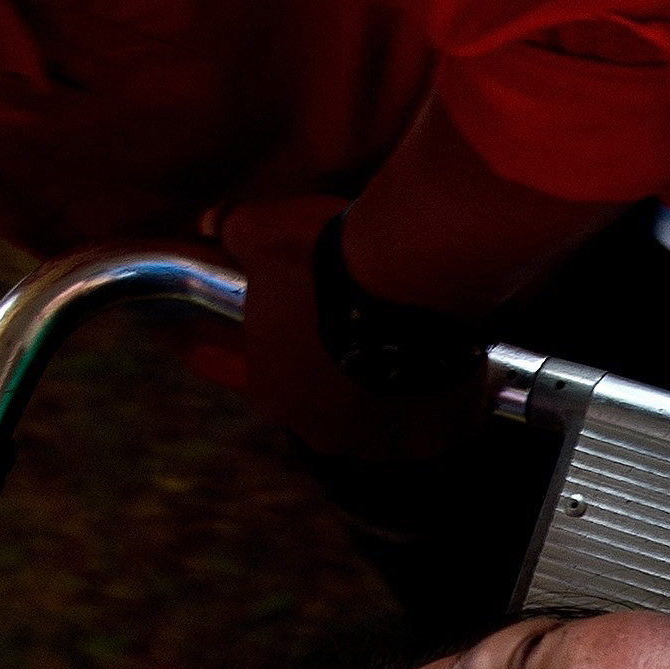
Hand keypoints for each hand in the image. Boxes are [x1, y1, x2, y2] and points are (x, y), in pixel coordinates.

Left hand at [216, 192, 485, 465]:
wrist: (408, 275)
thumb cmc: (324, 259)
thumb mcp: (260, 231)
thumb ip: (235, 232)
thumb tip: (217, 224)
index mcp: (272, 396)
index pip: (276, 379)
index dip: (296, 345)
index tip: (316, 315)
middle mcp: (323, 435)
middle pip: (332, 410)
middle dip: (345, 377)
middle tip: (367, 326)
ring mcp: (383, 443)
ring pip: (388, 420)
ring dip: (396, 391)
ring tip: (413, 342)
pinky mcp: (437, 439)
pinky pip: (442, 422)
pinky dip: (448, 398)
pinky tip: (452, 360)